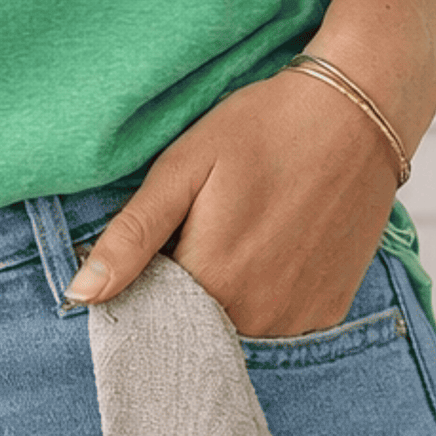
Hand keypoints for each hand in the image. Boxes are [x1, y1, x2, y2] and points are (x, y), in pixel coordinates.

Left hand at [61, 67, 403, 338]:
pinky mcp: (329, 312)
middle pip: (195, 319)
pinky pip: (278, 320)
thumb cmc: (263, 127)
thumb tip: (81, 295)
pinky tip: (274, 239)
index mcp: (210, 281)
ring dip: (225, 288)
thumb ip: (132, 236)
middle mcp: (256, 318)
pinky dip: (266, 291)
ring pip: (236, 323)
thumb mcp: (185, 166)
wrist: (355, 113)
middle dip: (184, 281)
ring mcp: (299, 321)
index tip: (159, 235)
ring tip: (241, 224)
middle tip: (204, 219)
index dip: (146, 273)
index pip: (151, 307)